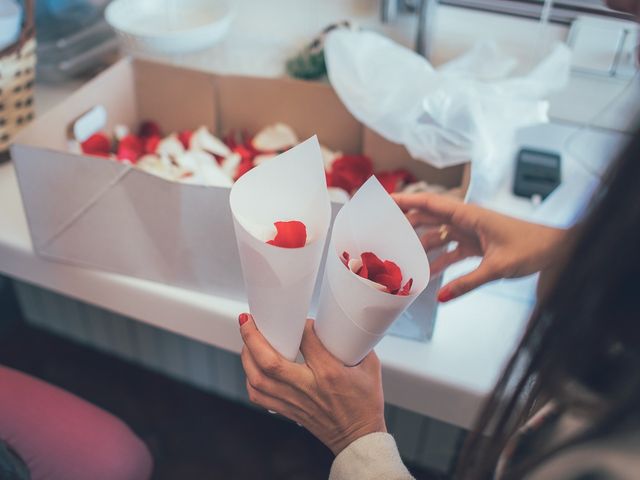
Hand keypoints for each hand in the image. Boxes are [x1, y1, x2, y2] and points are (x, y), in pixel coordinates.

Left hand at [239, 314, 385, 454]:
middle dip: (253, 337)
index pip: (306, 340)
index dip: (298, 324)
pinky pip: (260, 396)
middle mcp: (308, 387)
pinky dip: (250, 379)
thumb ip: (354, 343)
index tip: (298, 318)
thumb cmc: (366, 402)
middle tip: (248, 320)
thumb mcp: (370, 367)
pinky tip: (251, 366)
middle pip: (270, 362)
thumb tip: (339, 323)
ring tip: (247, 339)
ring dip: (247, 356)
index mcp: (330, 373)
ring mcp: (295, 401)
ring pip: (259, 379)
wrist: (359, 437)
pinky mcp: (289, 411)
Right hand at [392, 192, 566, 301]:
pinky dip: (439, 261)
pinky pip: (450, 251)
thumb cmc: (532, 247)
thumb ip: (467, 283)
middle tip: (382, 231)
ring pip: (437, 236)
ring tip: (399, 255)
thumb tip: (440, 297)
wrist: (556, 250)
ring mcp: (470, 232)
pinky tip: (427, 274)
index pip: (430, 203)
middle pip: (428, 218)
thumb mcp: (497, 267)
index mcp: (469, 215)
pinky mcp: (476, 245)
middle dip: (405, 223)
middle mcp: (466, 220)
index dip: (406, 201)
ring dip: (420, 245)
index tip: (384, 201)